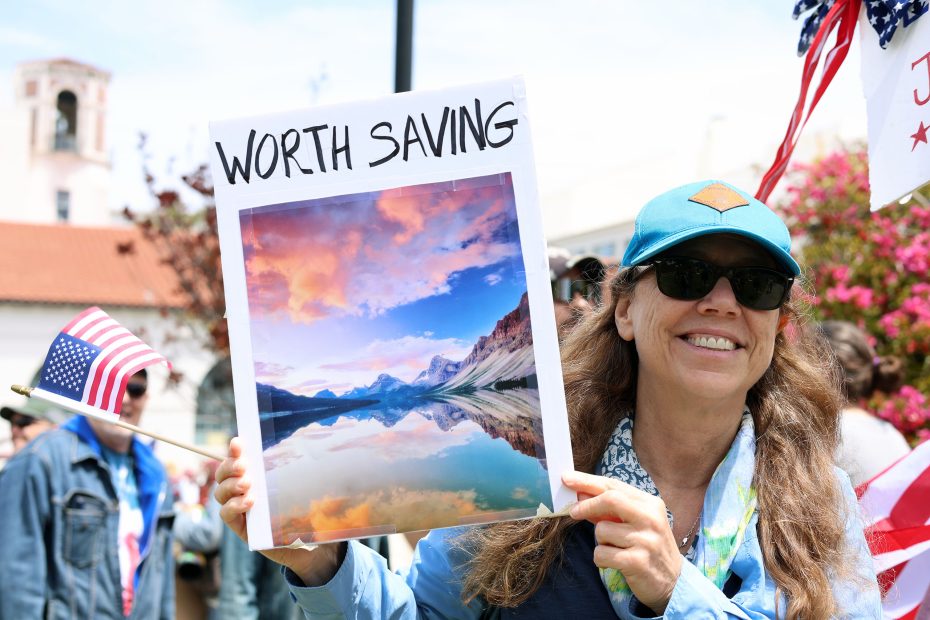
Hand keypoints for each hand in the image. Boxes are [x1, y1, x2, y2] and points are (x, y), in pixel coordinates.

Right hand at [214, 437, 344, 584]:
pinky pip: (226, 514)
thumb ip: (306, 456)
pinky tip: (248, 502)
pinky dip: (233, 506)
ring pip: (221, 493)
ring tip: (247, 484)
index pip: (238, 458)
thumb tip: (314, 427)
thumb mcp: (307, 480)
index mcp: (256, 475)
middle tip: (244, 467)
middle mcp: (244, 490)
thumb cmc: (309, 509)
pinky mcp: (242, 528)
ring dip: (230, 485)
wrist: (312, 543)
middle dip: (229, 466)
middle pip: (223, 474)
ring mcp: (241, 509)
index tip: (238, 442)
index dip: (235, 450)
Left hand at [562, 471, 680, 613]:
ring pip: (601, 530)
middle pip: (610, 499)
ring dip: (600, 541)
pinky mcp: (637, 561)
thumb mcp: (634, 522)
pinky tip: (614, 563)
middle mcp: (651, 518)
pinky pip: (601, 553)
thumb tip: (580, 494)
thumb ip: (609, 509)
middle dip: (587, 505)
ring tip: (615, 548)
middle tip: (574, 512)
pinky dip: (601, 559)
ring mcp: (646, 540)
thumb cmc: (648, 547)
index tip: (567, 478)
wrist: (673, 581)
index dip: (587, 481)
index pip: (614, 486)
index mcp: (650, 504)